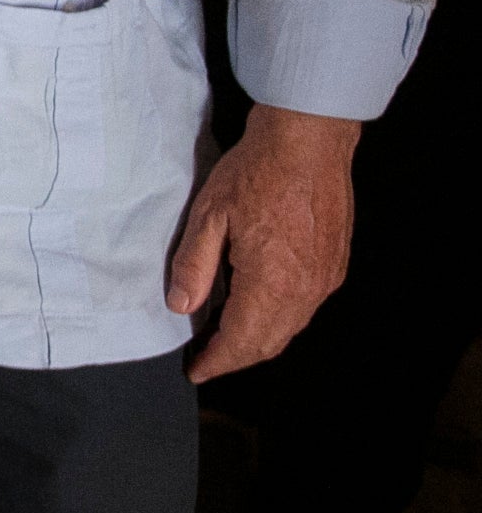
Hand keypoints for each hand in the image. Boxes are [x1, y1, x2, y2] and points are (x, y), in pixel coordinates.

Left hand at [169, 103, 359, 381]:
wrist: (308, 142)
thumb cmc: (257, 172)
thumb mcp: (209, 215)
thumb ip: (194, 264)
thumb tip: (181, 305)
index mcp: (271, 282)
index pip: (241, 341)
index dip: (217, 361)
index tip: (196, 370)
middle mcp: (304, 290)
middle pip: (269, 343)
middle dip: (236, 356)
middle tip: (206, 358)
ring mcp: (324, 280)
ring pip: (290, 328)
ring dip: (258, 340)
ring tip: (224, 336)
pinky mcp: (333, 266)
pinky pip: (305, 309)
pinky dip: (279, 319)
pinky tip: (256, 307)